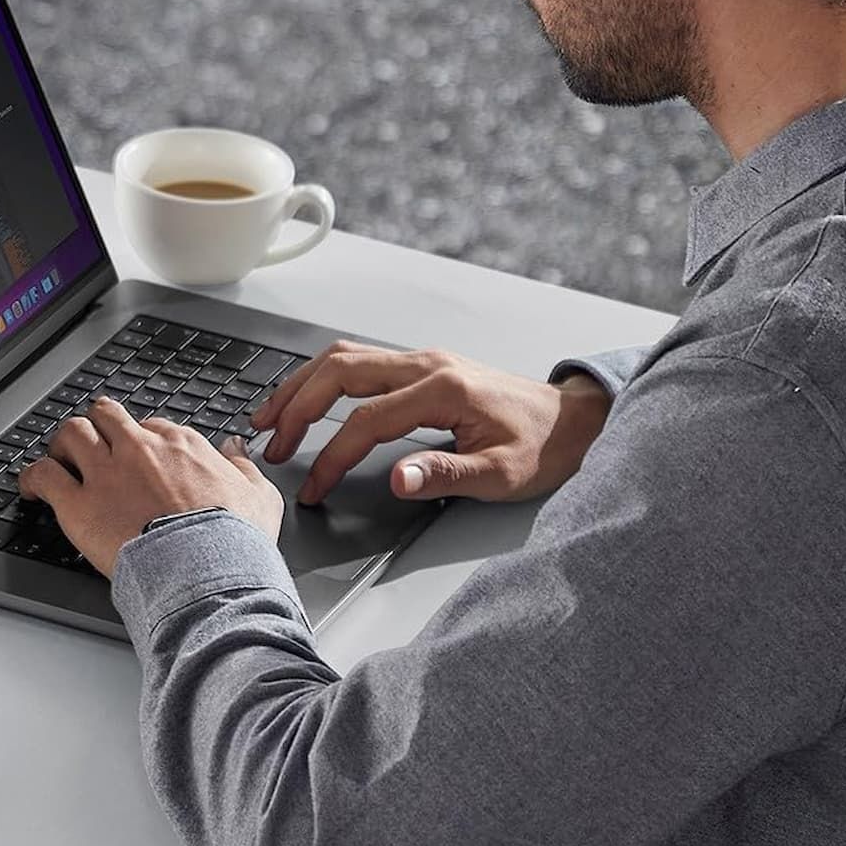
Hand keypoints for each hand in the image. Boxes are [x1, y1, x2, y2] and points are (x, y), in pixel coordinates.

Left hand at [19, 397, 285, 575]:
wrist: (208, 572)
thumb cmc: (234, 541)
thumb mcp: (260, 496)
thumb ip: (244, 467)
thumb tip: (236, 449)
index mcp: (180, 446)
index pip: (150, 426)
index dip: (140, 441)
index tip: (136, 456)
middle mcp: (139, 449)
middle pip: (106, 417)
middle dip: (97, 428)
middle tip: (92, 446)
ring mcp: (105, 473)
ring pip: (70, 433)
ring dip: (62, 445)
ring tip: (59, 459)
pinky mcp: (78, 504)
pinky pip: (43, 475)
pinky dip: (32, 478)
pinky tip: (30, 488)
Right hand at [249, 341, 613, 504]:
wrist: (574, 420)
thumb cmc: (544, 446)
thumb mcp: (502, 474)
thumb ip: (445, 473)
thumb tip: (397, 479)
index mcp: (443, 389)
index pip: (365, 420)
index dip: (331, 456)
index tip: (313, 486)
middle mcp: (426, 365)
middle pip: (338, 372)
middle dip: (296, 408)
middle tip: (271, 444)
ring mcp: (421, 361)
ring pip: (341, 358)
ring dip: (300, 386)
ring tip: (270, 417)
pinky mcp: (420, 367)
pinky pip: (357, 362)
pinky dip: (321, 379)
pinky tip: (305, 399)